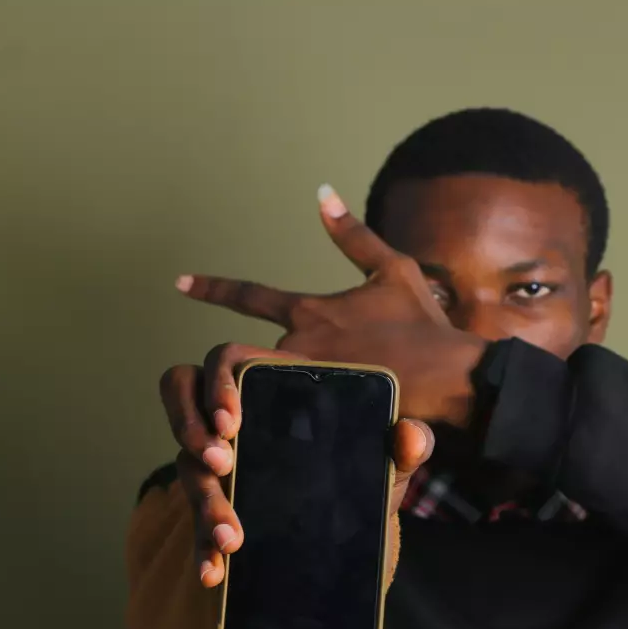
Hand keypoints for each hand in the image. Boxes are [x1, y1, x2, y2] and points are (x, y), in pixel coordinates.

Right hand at [159, 342, 434, 588]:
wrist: (354, 527)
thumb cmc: (364, 472)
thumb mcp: (387, 460)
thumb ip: (407, 445)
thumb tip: (410, 436)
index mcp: (272, 382)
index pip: (225, 358)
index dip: (217, 383)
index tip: (231, 421)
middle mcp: (233, 413)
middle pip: (180, 391)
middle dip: (189, 426)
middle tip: (221, 462)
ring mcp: (215, 455)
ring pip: (186, 461)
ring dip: (202, 497)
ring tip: (231, 535)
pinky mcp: (214, 499)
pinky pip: (192, 517)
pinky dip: (200, 545)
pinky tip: (213, 571)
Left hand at [175, 185, 486, 427]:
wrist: (449, 376)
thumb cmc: (422, 323)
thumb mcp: (391, 268)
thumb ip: (351, 235)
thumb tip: (322, 193)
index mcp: (309, 312)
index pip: (248, 295)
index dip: (210, 287)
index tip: (179, 282)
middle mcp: (298, 348)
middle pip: (251, 355)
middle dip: (248, 367)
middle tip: (251, 386)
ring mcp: (306, 386)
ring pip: (268, 388)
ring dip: (265, 395)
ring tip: (278, 413)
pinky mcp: (321, 418)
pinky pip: (288, 420)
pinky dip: (284, 420)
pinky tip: (286, 434)